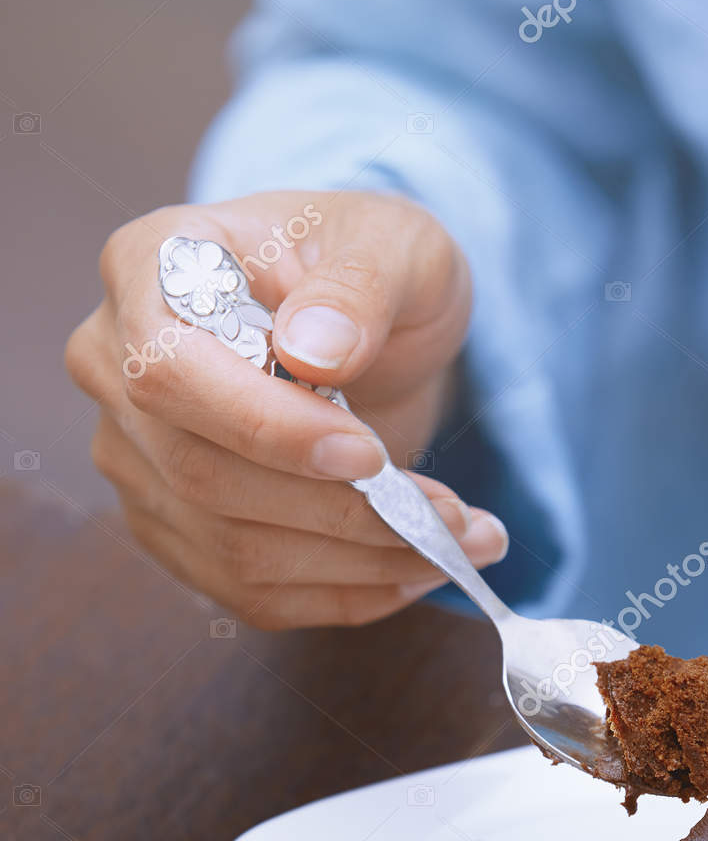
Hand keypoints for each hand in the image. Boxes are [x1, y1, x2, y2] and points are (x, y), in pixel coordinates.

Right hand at [65, 190, 507, 627]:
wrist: (366, 319)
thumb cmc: (369, 263)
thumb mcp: (393, 246)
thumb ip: (358, 286)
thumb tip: (315, 351)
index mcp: (148, 268)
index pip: (168, 373)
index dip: (265, 429)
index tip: (367, 454)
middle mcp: (114, 366)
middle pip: (202, 477)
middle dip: (340, 513)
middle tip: (451, 516)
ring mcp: (135, 457)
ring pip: (232, 550)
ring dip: (360, 563)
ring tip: (459, 544)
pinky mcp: (174, 527)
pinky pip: (249, 591)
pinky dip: (345, 594)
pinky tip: (415, 570)